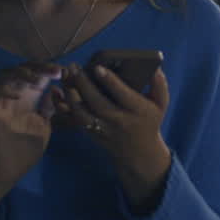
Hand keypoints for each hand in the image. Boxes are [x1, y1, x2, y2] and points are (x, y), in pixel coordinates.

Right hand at [0, 62, 61, 187]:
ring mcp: (3, 102)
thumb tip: (56, 89)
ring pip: (5, 74)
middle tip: (56, 71)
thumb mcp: (44, 125)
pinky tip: (19, 94)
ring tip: (38, 79)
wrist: (11, 170)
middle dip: (40, 66)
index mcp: (29, 99)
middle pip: (23, 69)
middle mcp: (15, 96)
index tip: (65, 71)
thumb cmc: (27, 151)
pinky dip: (5, 88)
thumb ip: (49, 107)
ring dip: (22, 72)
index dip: (49, 69)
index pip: (37, 75)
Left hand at [56, 63, 171, 210]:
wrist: (139, 153)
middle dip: (84, 84)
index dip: (110, 81)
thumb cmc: (149, 121)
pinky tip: (58, 92)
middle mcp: (119, 121)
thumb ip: (159, 85)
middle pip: (98, 103)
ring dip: (71, 95)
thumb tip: (154, 67)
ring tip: (66, 76)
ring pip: (83, 114)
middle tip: (74, 67)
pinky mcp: (92, 133)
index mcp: (137, 111)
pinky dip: (64, 107)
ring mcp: (103, 129)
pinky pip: (75, 120)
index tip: (97, 67)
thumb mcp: (161, 104)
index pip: (123, 95)